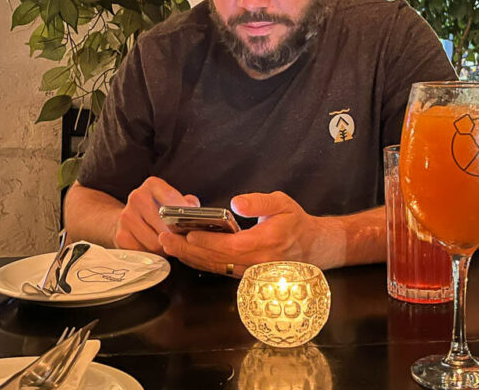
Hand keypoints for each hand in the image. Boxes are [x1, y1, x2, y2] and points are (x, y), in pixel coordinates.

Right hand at [114, 177, 198, 254]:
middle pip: (163, 224)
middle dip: (175, 235)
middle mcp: (137, 197)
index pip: (171, 198)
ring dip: (164, 247)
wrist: (130, 218)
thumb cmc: (158, 210)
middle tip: (180, 239)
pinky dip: (152, 254)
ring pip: (155, 242)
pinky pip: (144, 252)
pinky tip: (154, 248)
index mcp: (152, 185)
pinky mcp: (121, 235)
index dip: (182, 213)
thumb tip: (193, 211)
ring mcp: (127, 216)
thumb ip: (187, 203)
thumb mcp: (174, 201)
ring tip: (167, 244)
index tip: (188, 223)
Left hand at [159, 191, 340, 276]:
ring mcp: (250, 273)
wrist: (313, 248)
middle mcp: (255, 263)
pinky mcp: (246, 275)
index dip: (205, 242)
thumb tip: (235, 203)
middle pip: (215, 260)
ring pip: (215, 267)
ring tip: (169, 246)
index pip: (228, 246)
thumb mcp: (282, 203)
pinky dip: (201, 262)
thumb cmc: (296, 223)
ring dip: (190, 258)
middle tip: (165, 239)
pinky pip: (220, 270)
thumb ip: (258, 202)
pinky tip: (187, 253)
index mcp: (263, 245)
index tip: (185, 234)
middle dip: (187, 250)